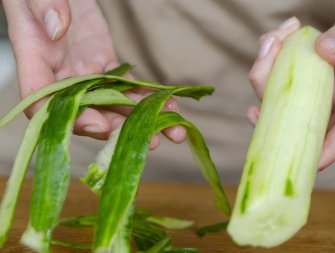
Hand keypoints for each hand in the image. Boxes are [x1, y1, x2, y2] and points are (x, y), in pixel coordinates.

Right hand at [3, 0, 185, 148]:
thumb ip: (45, 8)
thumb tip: (57, 28)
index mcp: (36, 64)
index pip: (45, 106)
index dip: (72, 120)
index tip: (101, 126)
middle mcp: (63, 77)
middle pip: (90, 114)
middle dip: (122, 130)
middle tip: (150, 140)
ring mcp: (87, 74)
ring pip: (115, 104)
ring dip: (143, 119)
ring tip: (173, 129)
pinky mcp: (106, 64)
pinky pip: (127, 85)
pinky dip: (148, 96)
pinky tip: (170, 103)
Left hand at [248, 0, 334, 169]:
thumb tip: (325, 52)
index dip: (329, 148)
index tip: (309, 162)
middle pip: (303, 116)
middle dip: (273, 95)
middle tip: (266, 61)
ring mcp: (318, 91)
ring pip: (283, 97)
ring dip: (267, 69)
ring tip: (273, 39)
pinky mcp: (304, 80)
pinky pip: (279, 79)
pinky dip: (269, 60)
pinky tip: (272, 41)